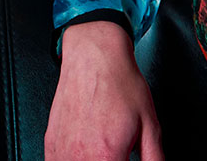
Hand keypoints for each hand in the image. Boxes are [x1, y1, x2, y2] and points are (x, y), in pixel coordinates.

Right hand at [46, 22, 162, 160]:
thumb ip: (155, 159)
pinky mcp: (51, 143)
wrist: (94, 55)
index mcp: (106, 155)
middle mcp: (78, 156)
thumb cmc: (120, 84)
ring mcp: (61, 150)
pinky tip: (85, 158)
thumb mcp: (150, 125)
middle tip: (117, 156)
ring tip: (102, 155)